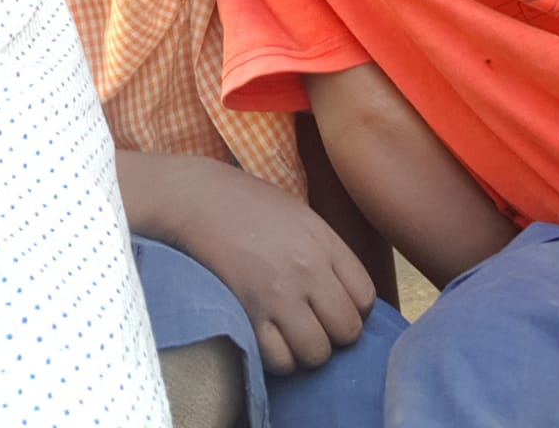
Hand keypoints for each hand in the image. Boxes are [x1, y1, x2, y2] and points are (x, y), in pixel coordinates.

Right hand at [118, 151, 375, 373]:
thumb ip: (325, 250)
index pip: (366, 297)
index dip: (352, 308)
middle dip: (333, 333)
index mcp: (323, 240)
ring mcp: (279, 293)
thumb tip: (345, 290)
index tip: (332, 306)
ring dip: (305, 350)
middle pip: (347, 330)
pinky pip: (280, 359)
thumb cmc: (244, 202)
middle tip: (311, 322)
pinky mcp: (249, 313)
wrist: (193, 199)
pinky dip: (277, 357)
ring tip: (289, 333)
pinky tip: (267, 338)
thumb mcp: (297, 213)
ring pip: (317, 352)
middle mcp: (308, 269)